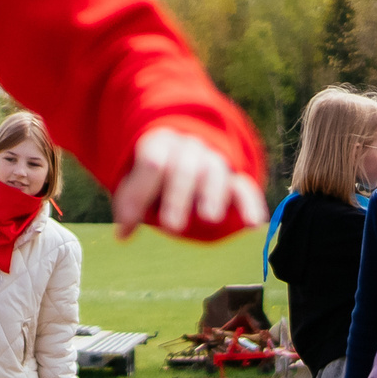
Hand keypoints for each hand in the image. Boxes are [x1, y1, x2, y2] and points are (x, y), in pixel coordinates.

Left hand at [113, 125, 266, 239]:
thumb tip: (123, 234)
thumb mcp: (138, 184)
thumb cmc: (158, 177)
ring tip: (209, 219)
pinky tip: (253, 224)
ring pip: (215, 171)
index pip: (152, 163)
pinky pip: (246, 187)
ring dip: (212, 195)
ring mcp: (216, 160)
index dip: (140, 192)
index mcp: (161, 143)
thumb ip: (131, 203)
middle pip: (184, 168)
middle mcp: (190, 148)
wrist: (188, 151)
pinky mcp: (236, 178)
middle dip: (177, 197)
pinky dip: (251, 205)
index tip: (131, 223)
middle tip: (172, 227)